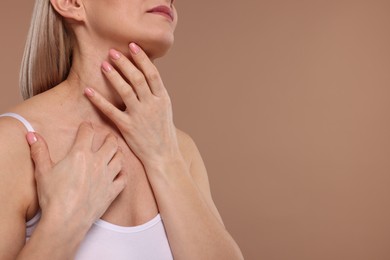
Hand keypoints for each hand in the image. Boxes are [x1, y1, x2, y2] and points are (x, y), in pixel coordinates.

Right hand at [26, 123, 125, 225]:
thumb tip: (32, 134)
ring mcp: (107, 177)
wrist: (65, 221)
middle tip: (108, 137)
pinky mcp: (112, 191)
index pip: (88, 132)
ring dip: (118, 154)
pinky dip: (123, 174)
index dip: (87, 127)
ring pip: (120, 159)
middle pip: (111, 143)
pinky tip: (120, 173)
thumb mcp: (43, 171)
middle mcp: (97, 162)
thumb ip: (39, 151)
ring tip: (116, 152)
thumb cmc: (52, 196)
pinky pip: (123, 179)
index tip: (87, 126)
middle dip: (110, 137)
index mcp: (80, 154)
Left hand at [84, 43, 182, 166]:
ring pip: (126, 91)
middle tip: (112, 51)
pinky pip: (111, 111)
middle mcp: (152, 105)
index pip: (152, 74)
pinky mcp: (128, 127)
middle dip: (125, 63)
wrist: (164, 156)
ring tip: (103, 64)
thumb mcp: (165, 110)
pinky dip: (99, 100)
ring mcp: (140, 116)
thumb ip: (155, 94)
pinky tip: (88, 91)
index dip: (142, 59)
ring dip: (114, 76)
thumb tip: (145, 76)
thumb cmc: (163, 133)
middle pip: (137, 78)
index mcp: (163, 99)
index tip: (132, 46)